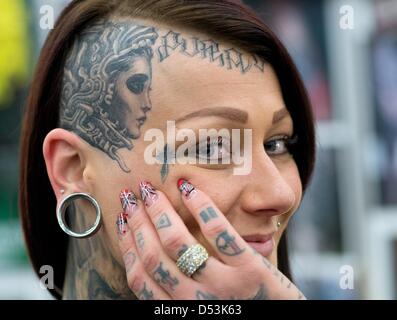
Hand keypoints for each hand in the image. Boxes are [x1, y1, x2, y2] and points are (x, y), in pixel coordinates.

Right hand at [116, 179, 305, 299]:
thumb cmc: (235, 311)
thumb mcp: (199, 309)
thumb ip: (177, 293)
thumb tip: (149, 257)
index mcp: (178, 312)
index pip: (140, 277)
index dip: (126, 244)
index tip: (122, 219)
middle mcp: (195, 302)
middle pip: (153, 256)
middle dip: (137, 222)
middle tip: (130, 197)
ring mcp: (223, 286)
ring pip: (178, 243)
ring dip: (160, 212)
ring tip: (151, 190)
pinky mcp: (250, 270)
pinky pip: (218, 233)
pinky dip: (201, 207)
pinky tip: (190, 189)